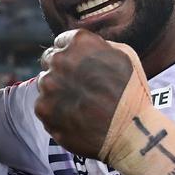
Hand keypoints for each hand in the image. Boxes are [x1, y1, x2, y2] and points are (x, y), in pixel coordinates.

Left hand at [36, 29, 133, 157]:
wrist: (130, 132)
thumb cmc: (132, 94)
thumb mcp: (124, 55)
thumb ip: (98, 46)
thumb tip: (84, 50)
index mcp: (79, 41)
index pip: (61, 42)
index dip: (71, 56)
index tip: (79, 68)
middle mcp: (59, 59)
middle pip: (50, 61)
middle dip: (61, 71)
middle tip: (79, 88)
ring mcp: (48, 85)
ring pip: (45, 84)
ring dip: (57, 91)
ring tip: (79, 105)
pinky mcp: (43, 109)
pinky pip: (43, 106)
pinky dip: (55, 111)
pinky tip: (74, 117)